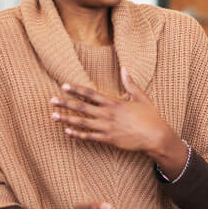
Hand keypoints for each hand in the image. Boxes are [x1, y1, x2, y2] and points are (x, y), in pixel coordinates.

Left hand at [51, 67, 184, 168]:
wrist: (156, 137)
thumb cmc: (150, 117)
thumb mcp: (141, 97)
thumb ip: (130, 84)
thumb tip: (125, 69)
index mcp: (114, 102)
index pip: (90, 94)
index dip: (76, 89)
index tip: (64, 86)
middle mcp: (107, 114)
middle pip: (82, 107)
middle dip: (65, 103)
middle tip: (51, 101)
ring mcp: (107, 127)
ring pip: (82, 123)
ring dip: (67, 119)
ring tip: (53, 116)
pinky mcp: (108, 139)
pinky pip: (89, 137)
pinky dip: (78, 134)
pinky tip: (67, 132)